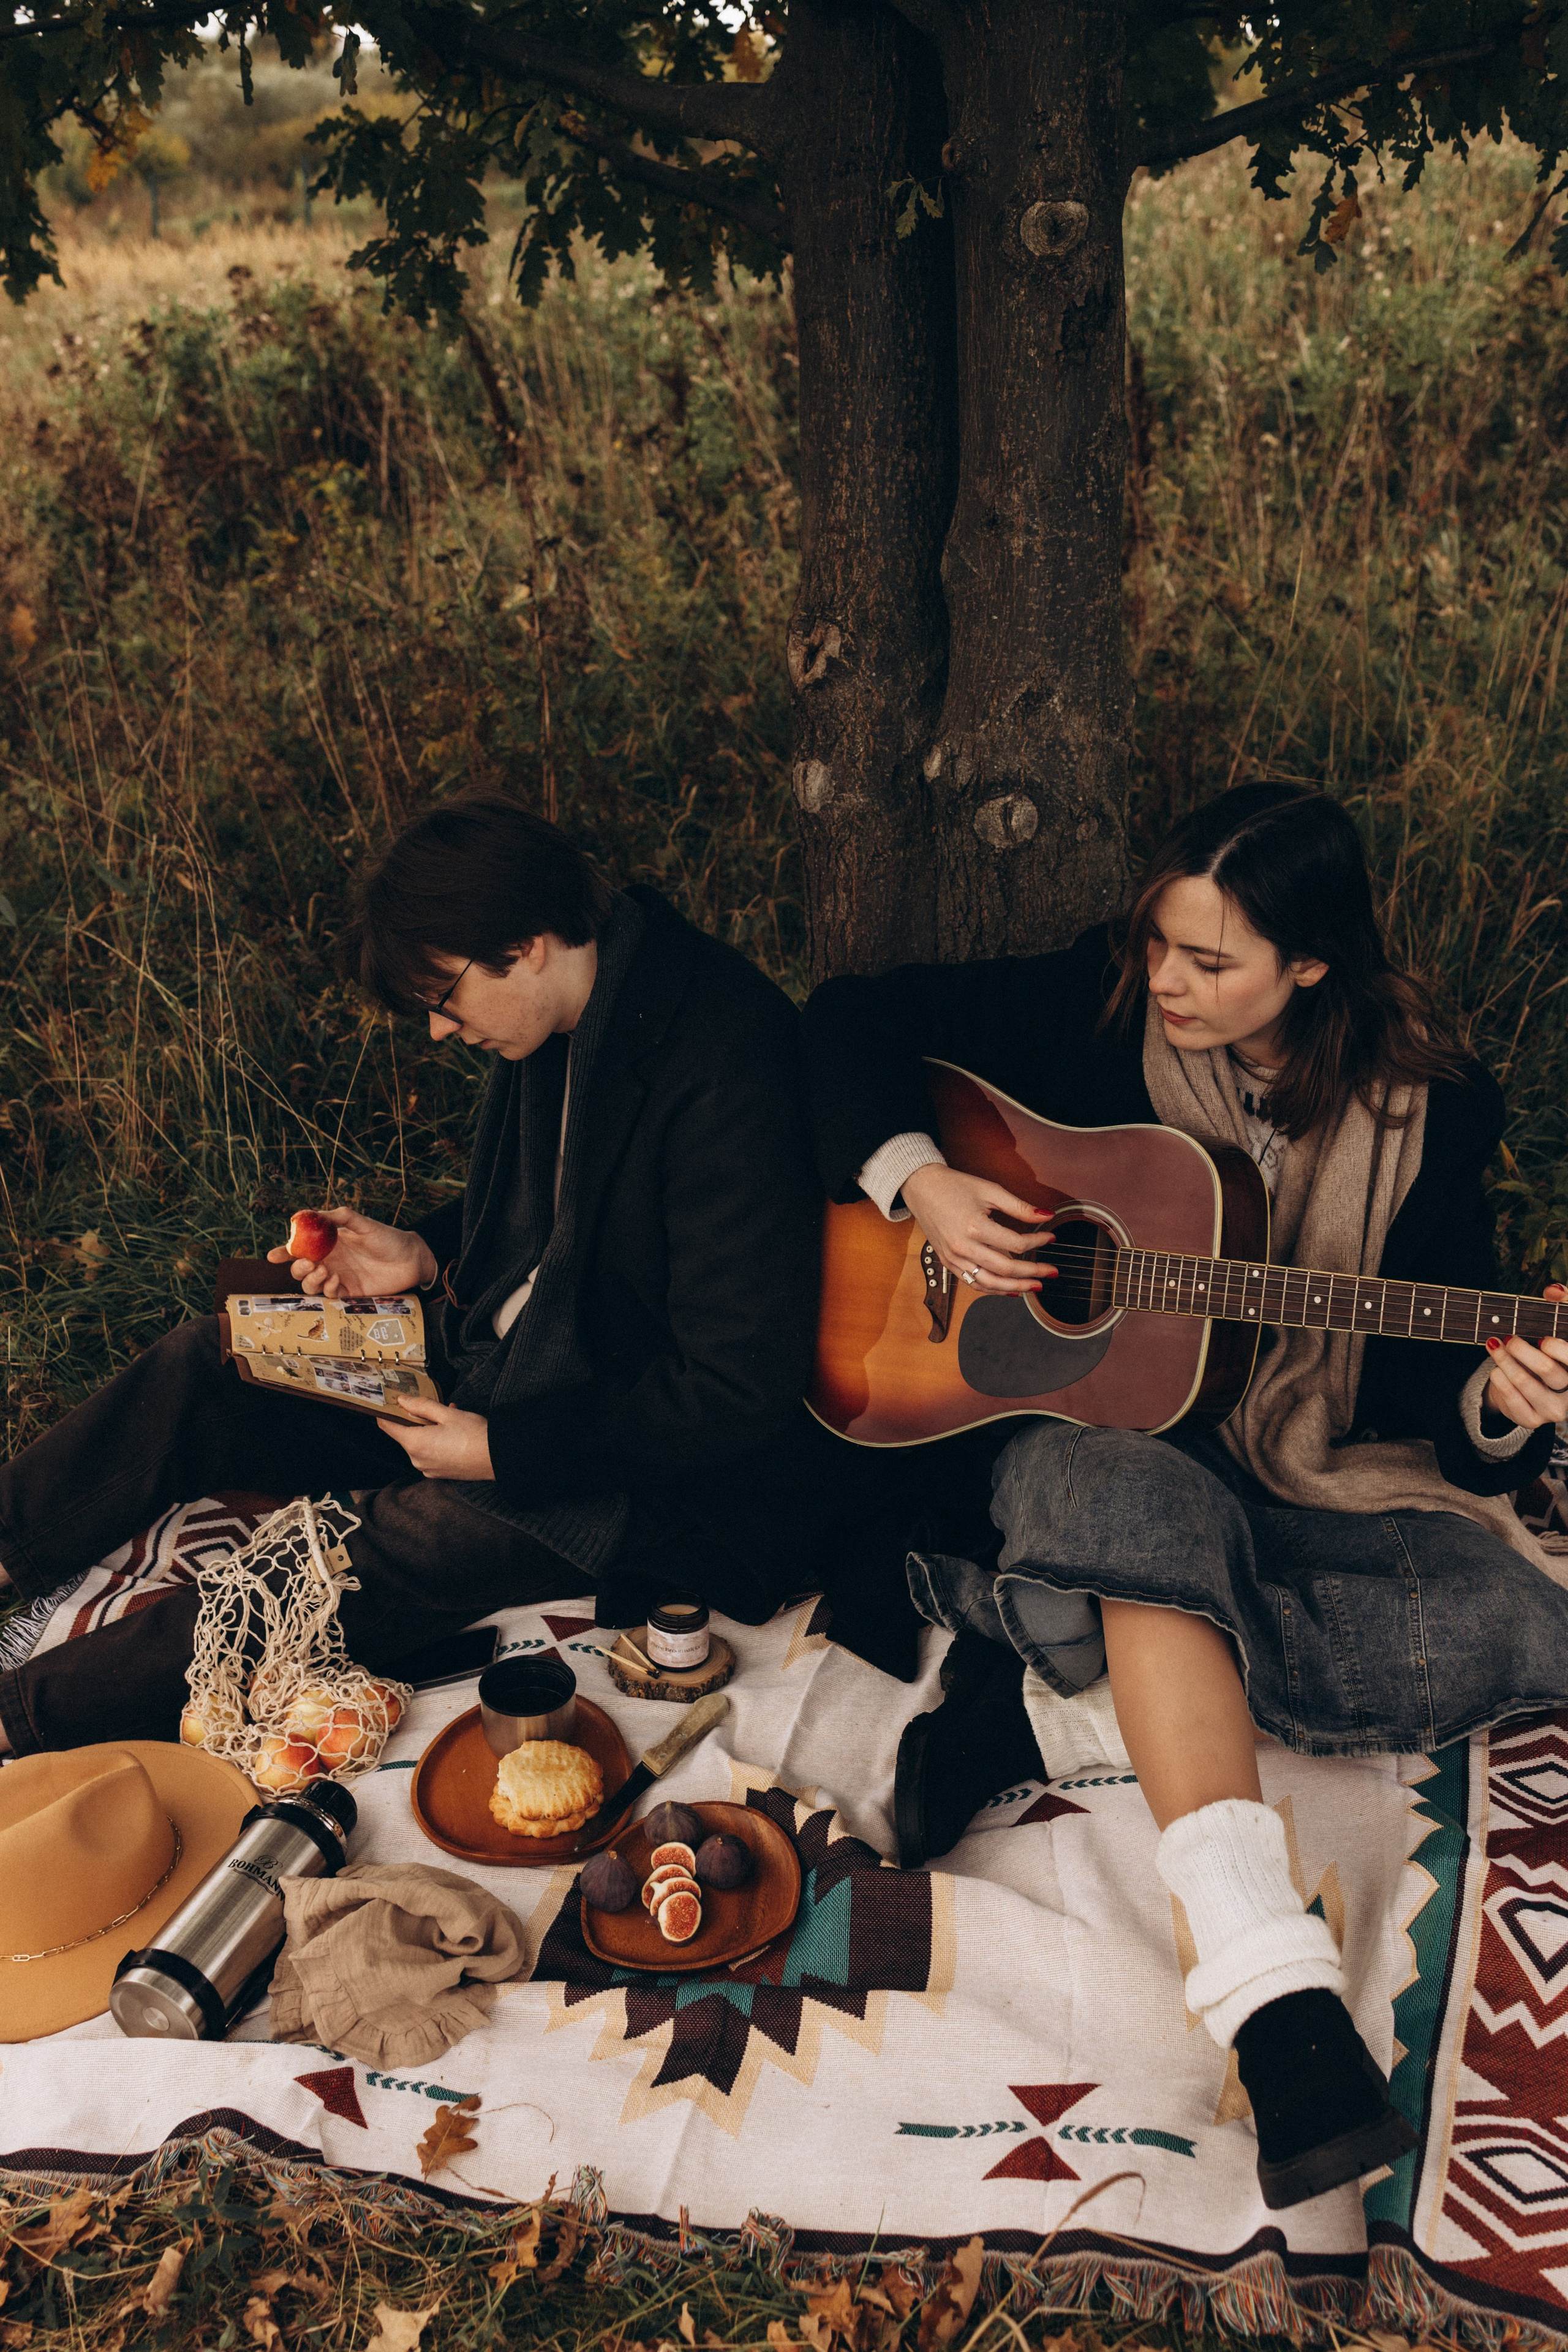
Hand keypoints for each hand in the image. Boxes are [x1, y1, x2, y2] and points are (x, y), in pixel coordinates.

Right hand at [266, 1207, 437, 1299]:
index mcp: (329, 1244)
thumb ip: (340, 1217)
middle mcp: (331, 1261)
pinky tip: (337, 1279)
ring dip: (310, 1280)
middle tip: (309, 1262)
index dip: (284, 1252)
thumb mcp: (364, 1224)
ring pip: (311, 1285)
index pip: (301, 1248)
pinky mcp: (350, 1293)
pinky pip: (329, 1295)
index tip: (273, 1256)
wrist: (411, 1259)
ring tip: (324, 1270)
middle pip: (300, 1269)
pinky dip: (328, 1289)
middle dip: (297, 1268)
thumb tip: (312, 1213)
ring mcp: (339, 1278)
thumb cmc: (389, 1238)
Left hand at [376, 1398, 493, 1478]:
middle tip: (434, 1408)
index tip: (389, 1402)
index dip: (386, 1412)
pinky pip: (430, 1454)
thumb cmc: (474, 1435)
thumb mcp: (447, 1413)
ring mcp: (427, 1469)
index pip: (388, 1426)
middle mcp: (416, 1459)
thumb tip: (402, 1401)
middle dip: (416, 1420)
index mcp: (414, 1443)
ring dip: (429, 1430)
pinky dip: (436, 1442)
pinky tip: (453, 1432)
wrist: (497, 1459)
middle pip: (406, 1435)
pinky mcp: (438, 1473)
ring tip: (450, 1417)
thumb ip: (421, 1406)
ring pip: (420, 1444)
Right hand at [900, 1164, 1053, 1296]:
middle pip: (1006, 1269)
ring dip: (1015, 1288)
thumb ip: (1020, 1207)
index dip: (1038, 1242)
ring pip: (989, 1283)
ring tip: (1034, 1287)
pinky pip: (973, 1283)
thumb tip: (1046, 1215)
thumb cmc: (954, 1186)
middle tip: (1051, 1272)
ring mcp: (954, 1258)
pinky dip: (993, 1289)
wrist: (922, 1188)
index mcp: (975, 1227)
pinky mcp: (948, 1262)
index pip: (1016, 1244)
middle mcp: (963, 1247)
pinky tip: (1009, 1289)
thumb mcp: (990, 1190)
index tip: (1051, 1238)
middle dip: (1032, 1273)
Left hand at [1486, 1284, 1567, 1428]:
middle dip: (1522, 1349)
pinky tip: (1496, 1370)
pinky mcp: (1532, 1421)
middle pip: (1547, 1370)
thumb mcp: (1558, 1325)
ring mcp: (1553, 1411)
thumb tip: (1552, 1290)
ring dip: (1505, 1361)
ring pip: (1525, 1383)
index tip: (1541, 1339)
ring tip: (1495, 1347)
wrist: (1534, 1385)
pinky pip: (1511, 1400)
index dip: (1557, 1347)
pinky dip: (1499, 1380)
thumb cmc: (1548, 1350)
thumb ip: (1562, 1302)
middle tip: (1509, 1338)